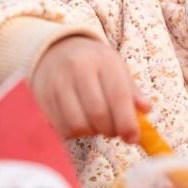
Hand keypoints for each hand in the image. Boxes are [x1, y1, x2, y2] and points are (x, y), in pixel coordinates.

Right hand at [31, 36, 149, 141]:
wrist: (56, 49)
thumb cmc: (94, 64)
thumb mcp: (116, 68)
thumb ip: (132, 91)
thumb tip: (145, 110)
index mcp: (103, 60)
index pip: (118, 95)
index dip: (128, 122)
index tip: (133, 138)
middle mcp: (78, 68)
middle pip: (98, 113)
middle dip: (111, 130)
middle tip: (115, 131)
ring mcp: (57, 83)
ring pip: (78, 124)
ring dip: (92, 133)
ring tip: (97, 124)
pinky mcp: (42, 98)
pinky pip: (62, 128)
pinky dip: (76, 132)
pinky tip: (81, 122)